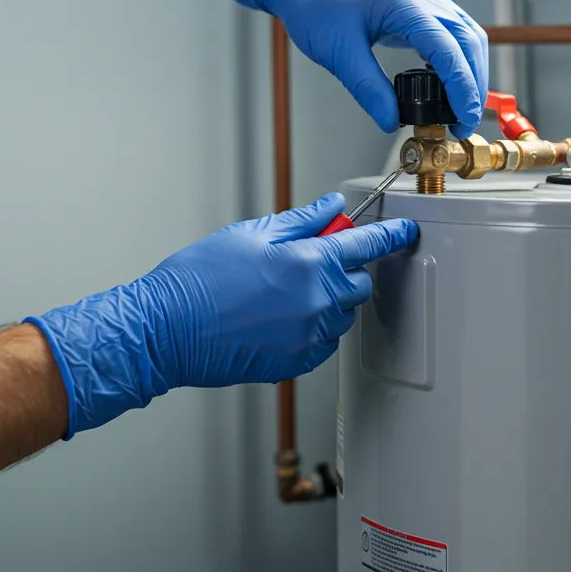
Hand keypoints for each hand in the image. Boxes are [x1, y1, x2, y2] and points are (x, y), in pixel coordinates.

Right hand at [26, 193, 417, 437]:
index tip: (405, 230)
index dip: (391, 235)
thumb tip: (332, 207)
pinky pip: (321, 343)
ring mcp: (308, 337)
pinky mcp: (295, 363)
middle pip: (359, 284)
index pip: (367, 245)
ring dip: (327, 301)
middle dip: (345, 270)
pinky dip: (311, 328)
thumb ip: (300, 221)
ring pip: (340, 316)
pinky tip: (275, 318)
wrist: (166, 330)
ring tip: (281, 293)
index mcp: (308, 263)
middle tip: (309, 260)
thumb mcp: (249, 235)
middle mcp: (317, 303)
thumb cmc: (198, 281)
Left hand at [210, 0, 487, 136]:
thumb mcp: (338, 53)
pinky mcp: (418, 2)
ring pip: (465, 33)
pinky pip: (450, 29)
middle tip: (463, 121)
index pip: (448, 49)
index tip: (463, 118)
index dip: (462, 87)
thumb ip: (368, 89)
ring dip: (469, 69)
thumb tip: (390, 121)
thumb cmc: (314, 5)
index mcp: (404, 3)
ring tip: (459, 106)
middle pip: (468, 40)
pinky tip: (445, 80)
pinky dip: (455, 56)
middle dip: (473, 82)